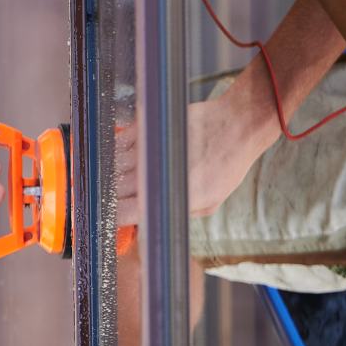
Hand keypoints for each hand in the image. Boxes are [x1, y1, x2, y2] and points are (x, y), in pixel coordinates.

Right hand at [114, 92, 273, 226]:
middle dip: (110, 196)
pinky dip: (116, 150)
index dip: (113, 217)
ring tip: (120, 177)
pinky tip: (126, 155)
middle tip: (113, 198)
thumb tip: (153, 218)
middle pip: (113, 189)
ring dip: (110, 173)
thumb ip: (177, 212)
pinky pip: (119, 142)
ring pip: (112, 165)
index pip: (123, 212)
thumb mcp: (209, 203)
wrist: (236, 127)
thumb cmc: (227, 166)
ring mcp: (147, 149)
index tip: (112, 218)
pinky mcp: (146, 129)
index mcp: (168, 197)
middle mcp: (153, 173)